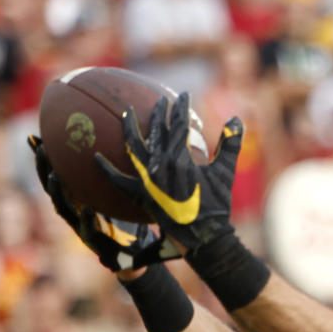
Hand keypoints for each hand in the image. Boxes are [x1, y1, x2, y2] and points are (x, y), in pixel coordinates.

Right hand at [27, 135, 178, 270]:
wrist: (134, 254)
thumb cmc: (126, 220)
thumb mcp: (120, 193)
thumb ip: (118, 173)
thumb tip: (124, 143)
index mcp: (77, 198)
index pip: (56, 174)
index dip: (45, 158)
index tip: (35, 137)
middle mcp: (74, 210)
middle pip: (52, 187)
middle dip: (43, 168)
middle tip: (41, 148)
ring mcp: (80, 227)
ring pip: (63, 208)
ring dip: (57, 192)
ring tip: (55, 176)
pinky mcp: (94, 243)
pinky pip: (88, 230)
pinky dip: (86, 219)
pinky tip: (87, 209)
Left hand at [95, 94, 242, 253]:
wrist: (202, 235)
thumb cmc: (217, 204)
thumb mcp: (225, 172)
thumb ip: (230, 144)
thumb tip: (236, 119)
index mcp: (181, 157)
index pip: (180, 124)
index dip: (182, 108)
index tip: (183, 96)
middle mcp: (161, 164)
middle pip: (156, 130)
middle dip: (158, 112)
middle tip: (159, 101)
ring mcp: (148, 179)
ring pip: (134, 147)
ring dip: (129, 127)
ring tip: (125, 113)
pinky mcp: (140, 194)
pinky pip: (118, 179)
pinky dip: (107, 168)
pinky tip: (96, 157)